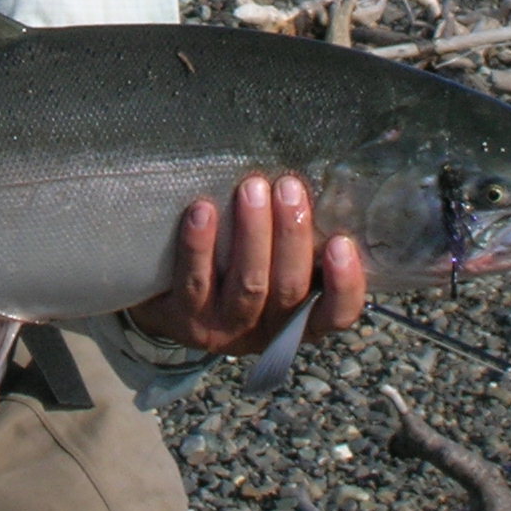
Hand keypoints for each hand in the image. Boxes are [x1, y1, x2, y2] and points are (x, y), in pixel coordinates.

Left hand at [124, 174, 366, 357]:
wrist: (167, 299)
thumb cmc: (233, 265)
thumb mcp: (271, 263)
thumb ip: (293, 240)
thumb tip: (315, 180)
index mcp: (297, 319)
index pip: (335, 315)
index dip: (344, 285)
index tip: (341, 242)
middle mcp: (264, 330)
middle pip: (289, 289)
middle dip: (291, 235)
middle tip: (289, 187)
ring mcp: (222, 329)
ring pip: (247, 285)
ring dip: (252, 234)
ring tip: (252, 188)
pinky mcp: (183, 319)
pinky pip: (195, 281)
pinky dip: (200, 245)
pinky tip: (202, 210)